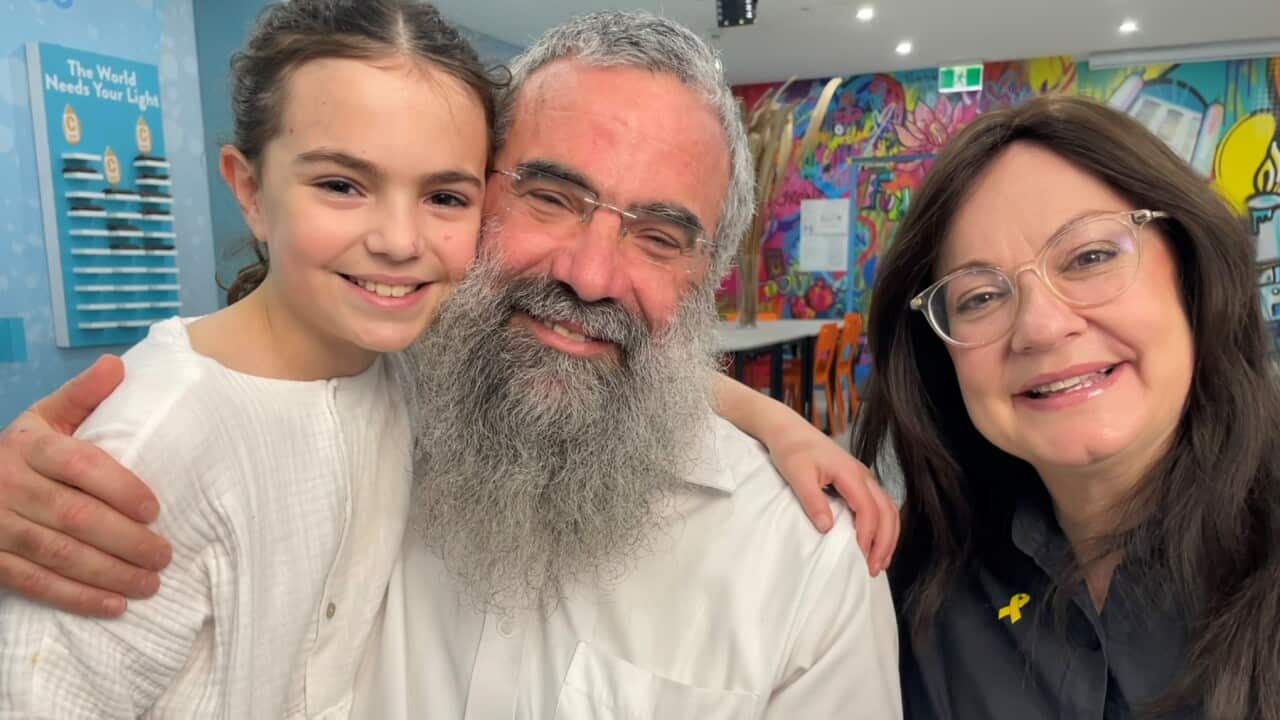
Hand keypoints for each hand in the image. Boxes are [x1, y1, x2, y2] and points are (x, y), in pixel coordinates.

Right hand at [0, 356, 170, 616]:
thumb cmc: (21, 451)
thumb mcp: (44, 418)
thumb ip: (82, 396)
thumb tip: (117, 365)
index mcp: (29, 446)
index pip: (80, 466)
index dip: (120, 488)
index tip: (155, 509)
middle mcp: (9, 484)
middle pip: (75, 516)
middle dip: (126, 540)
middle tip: (165, 554)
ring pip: (58, 554)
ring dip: (109, 573)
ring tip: (151, 583)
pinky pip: (34, 583)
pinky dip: (76, 598)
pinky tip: (113, 606)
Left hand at [769, 429, 899, 575]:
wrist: (788, 429)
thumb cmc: (791, 450)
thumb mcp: (797, 475)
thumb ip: (812, 501)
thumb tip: (827, 528)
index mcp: (850, 474)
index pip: (868, 510)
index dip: (867, 536)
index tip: (860, 558)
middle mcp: (864, 475)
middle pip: (887, 512)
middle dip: (884, 542)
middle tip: (873, 568)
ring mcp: (864, 477)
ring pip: (889, 509)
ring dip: (888, 536)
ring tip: (879, 561)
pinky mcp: (859, 480)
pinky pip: (881, 505)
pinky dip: (883, 526)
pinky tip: (875, 541)